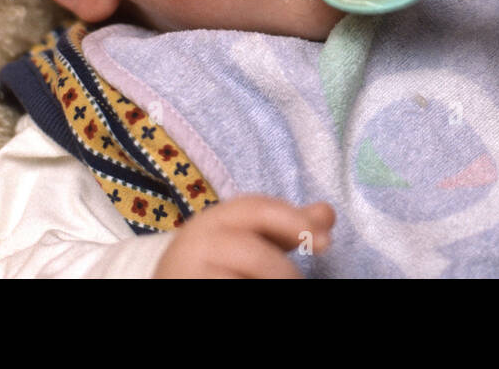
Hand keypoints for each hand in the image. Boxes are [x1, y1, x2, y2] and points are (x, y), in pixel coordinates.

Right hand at [153, 194, 334, 277]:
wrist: (170, 279)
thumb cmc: (221, 260)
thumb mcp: (252, 237)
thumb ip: (287, 227)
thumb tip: (328, 212)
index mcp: (219, 217)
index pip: (259, 209)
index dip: (296, 222)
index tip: (326, 242)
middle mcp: (199, 238)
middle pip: (252, 252)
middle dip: (282, 270)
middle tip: (299, 284)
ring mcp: (187, 268)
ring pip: (242, 275)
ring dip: (268, 284)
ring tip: (280, 289)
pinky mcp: (183, 285)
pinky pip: (226, 287)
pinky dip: (244, 287)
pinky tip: (250, 286)